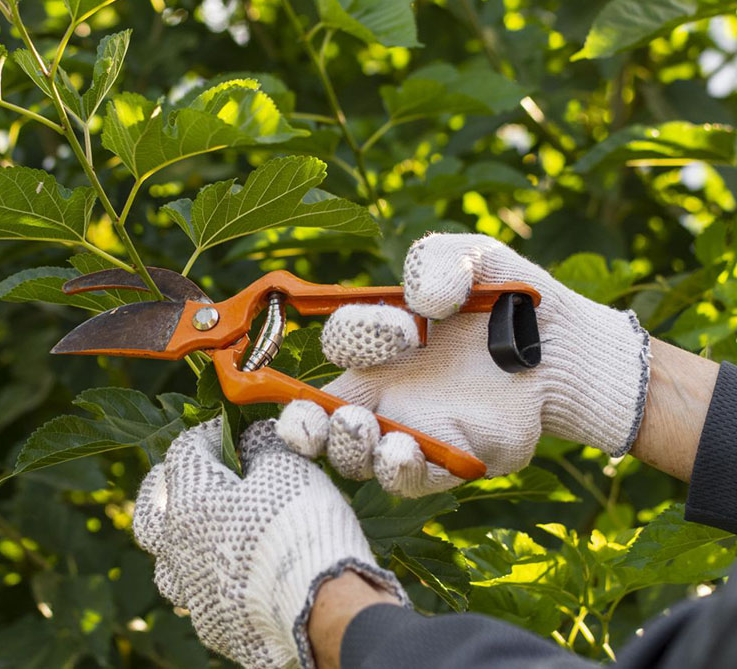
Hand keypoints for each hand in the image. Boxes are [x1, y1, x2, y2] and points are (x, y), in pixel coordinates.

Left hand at [133, 419, 407, 668]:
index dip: (209, 434)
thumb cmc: (299, 526)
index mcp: (189, 501)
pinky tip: (232, 579)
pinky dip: (211, 583)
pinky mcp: (213, 625)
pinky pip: (200, 599)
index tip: (233, 430)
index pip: (185, 452)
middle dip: (162, 490)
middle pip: (150, 513)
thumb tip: (254, 436)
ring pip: (167, 564)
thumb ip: (263, 445)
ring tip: (201, 535)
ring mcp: (191, 591)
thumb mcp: (287, 468)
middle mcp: (177, 548)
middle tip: (181, 480)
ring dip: (179, 545)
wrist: (321, 608)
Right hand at [277, 233, 649, 496]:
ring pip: (356, 458)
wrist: (570, 348)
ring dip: (349, 448)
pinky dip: (398, 471)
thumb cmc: (513, 300)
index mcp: (380, 345)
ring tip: (364, 430)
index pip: (338, 347)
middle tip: (316, 416)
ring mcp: (414, 432)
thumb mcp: (476, 259)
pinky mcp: (452, 461)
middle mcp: (386, 393)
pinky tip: (402, 451)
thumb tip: (422, 302)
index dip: (354, 337)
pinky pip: (411, 481)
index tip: (404, 328)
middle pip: (320, 421)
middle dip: (304, 424)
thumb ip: (438, 261)